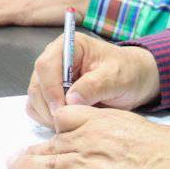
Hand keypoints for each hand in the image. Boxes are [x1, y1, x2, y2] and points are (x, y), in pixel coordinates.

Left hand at [8, 105, 169, 168]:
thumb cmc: (159, 145)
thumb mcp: (129, 121)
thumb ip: (107, 125)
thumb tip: (97, 135)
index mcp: (97, 119)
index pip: (64, 117)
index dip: (54, 128)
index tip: (47, 135)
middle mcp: (86, 138)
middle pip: (51, 143)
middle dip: (30, 150)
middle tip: (13, 155)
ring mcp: (86, 161)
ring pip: (47, 162)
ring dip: (24, 165)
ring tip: (9, 167)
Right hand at [25, 33, 159, 129]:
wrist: (134, 80)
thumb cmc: (127, 72)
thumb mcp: (118, 77)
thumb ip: (95, 85)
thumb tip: (71, 99)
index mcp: (69, 45)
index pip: (46, 65)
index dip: (50, 89)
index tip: (61, 109)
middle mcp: (55, 59)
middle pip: (37, 84)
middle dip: (49, 106)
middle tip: (67, 122)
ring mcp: (50, 77)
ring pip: (35, 98)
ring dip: (48, 115)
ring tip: (72, 122)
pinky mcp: (50, 94)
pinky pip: (38, 109)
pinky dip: (47, 119)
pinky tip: (67, 122)